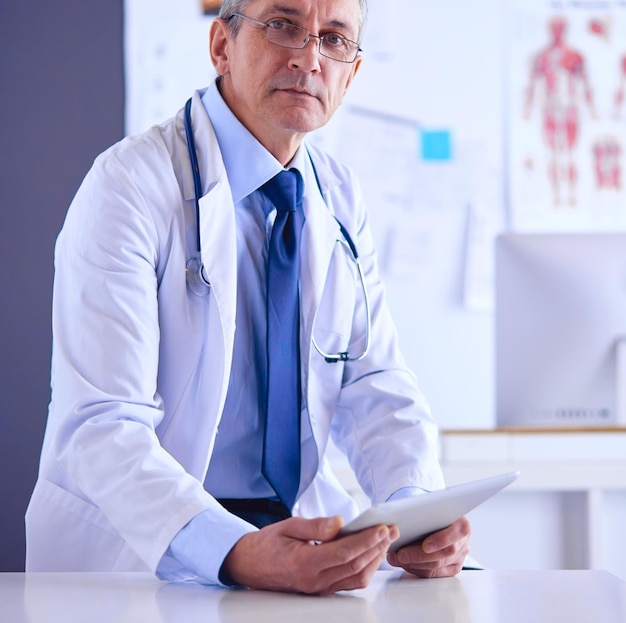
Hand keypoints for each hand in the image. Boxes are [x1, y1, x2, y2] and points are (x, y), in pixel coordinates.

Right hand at [221, 516, 398, 594]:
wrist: (248, 564)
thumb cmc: (267, 543)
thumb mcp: (288, 525)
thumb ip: (315, 526)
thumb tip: (340, 523)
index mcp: (305, 563)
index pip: (344, 553)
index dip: (366, 540)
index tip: (382, 527)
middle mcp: (314, 581)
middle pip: (355, 566)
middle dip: (377, 547)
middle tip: (391, 530)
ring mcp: (318, 588)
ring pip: (356, 578)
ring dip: (374, 559)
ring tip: (385, 540)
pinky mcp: (321, 589)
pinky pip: (349, 582)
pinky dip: (364, 568)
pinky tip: (370, 553)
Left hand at [386, 516, 470, 577]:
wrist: (445, 520)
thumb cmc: (437, 513)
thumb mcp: (435, 508)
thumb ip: (425, 513)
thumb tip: (401, 520)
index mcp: (462, 526)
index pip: (454, 535)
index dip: (440, 541)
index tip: (426, 546)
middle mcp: (463, 544)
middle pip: (443, 554)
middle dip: (419, 556)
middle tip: (401, 554)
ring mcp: (458, 559)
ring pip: (436, 567)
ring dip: (413, 564)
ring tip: (396, 558)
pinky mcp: (450, 570)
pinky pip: (433, 574)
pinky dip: (416, 569)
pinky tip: (404, 563)